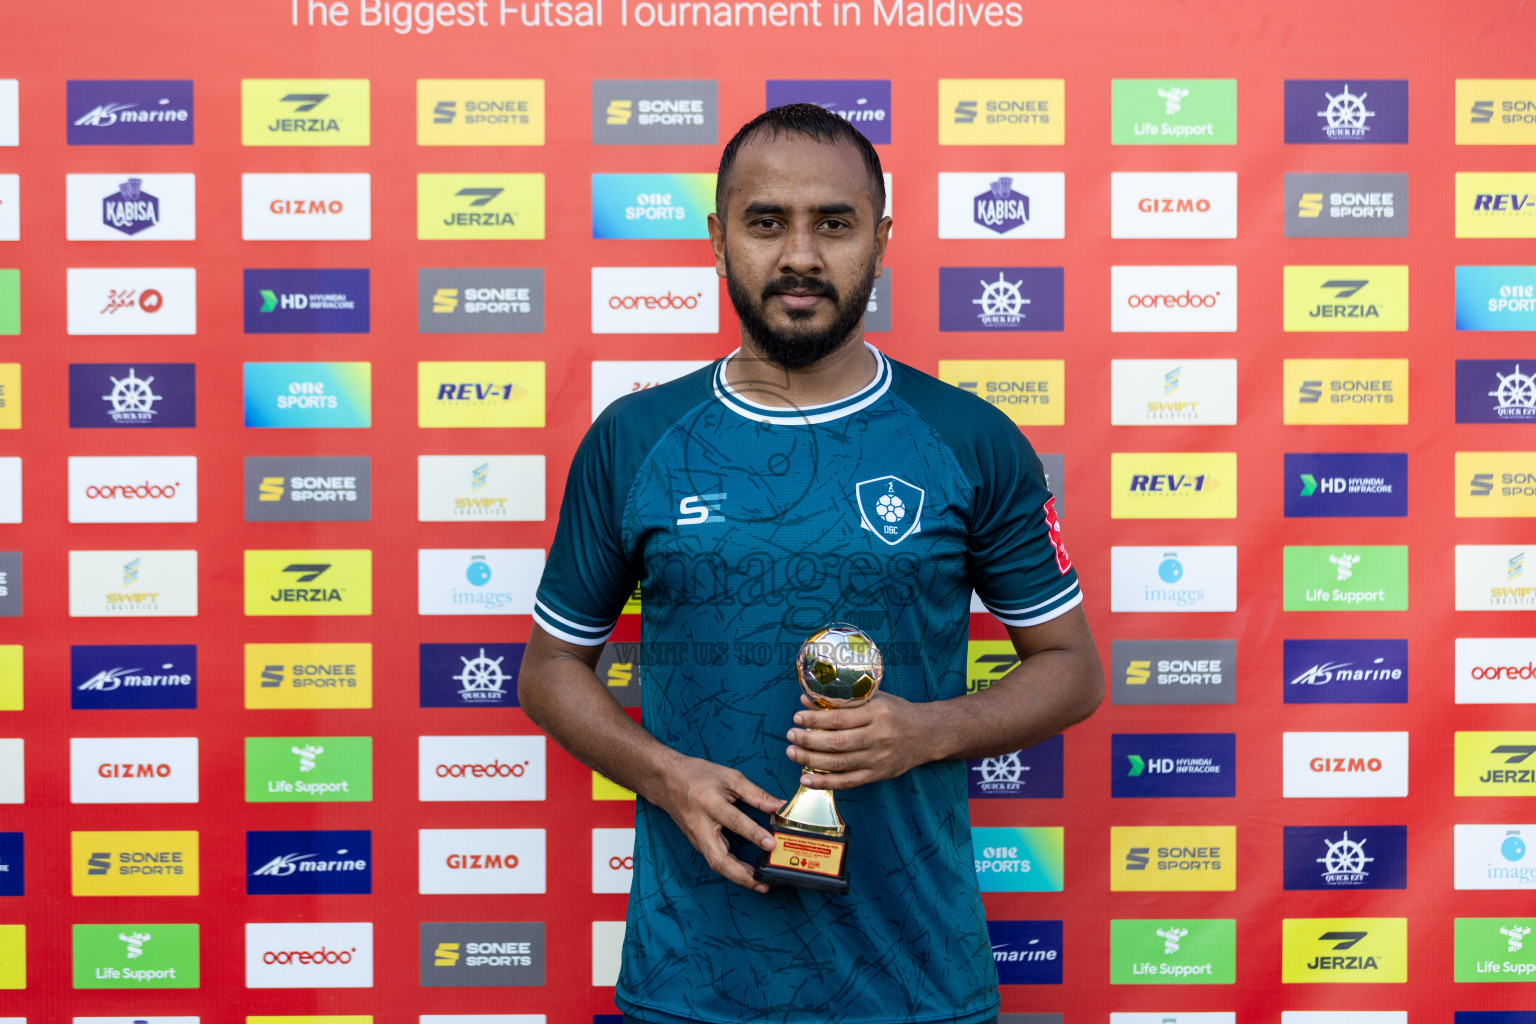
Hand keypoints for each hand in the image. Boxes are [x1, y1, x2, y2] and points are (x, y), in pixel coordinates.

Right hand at [655, 754, 783, 893]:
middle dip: (742, 875)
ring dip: (737, 876)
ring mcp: (697, 838)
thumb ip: (756, 794)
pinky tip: (746, 872)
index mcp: (710, 804)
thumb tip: (778, 806)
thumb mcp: (729, 777)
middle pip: (719, 858)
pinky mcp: (697, 843)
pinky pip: (715, 860)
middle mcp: (701, 826)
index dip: (754, 834)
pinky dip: (731, 869)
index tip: (771, 843)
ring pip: (716, 864)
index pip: (734, 822)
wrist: (666, 780)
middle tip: (763, 883)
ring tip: (759, 883)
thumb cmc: (697, 776)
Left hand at [785, 692, 932, 789]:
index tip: (797, 717)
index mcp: (877, 713)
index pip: (840, 718)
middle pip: (837, 743)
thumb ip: (841, 700)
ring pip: (839, 764)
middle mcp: (878, 737)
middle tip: (790, 736)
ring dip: (811, 761)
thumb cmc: (897, 712)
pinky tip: (806, 779)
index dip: (815, 719)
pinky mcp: (878, 775)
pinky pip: (847, 782)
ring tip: (792, 754)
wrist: (928, 734)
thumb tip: (807, 700)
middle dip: (809, 741)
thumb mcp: (873, 698)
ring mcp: (878, 759)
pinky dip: (825, 783)